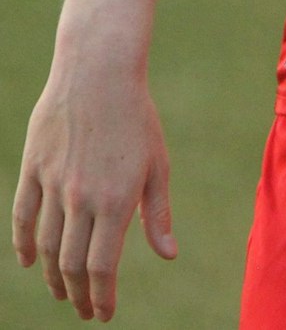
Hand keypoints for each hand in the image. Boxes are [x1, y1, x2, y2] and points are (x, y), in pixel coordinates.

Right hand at [13, 66, 176, 321]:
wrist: (99, 75)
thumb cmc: (137, 119)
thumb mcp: (157, 165)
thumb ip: (157, 214)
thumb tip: (168, 255)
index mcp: (116, 201)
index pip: (102, 266)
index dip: (101, 296)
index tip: (102, 314)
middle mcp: (80, 200)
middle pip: (72, 264)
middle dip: (79, 294)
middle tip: (84, 310)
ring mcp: (53, 186)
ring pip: (46, 247)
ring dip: (54, 276)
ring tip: (64, 292)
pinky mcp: (33, 171)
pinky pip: (22, 217)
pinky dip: (23, 244)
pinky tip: (29, 263)